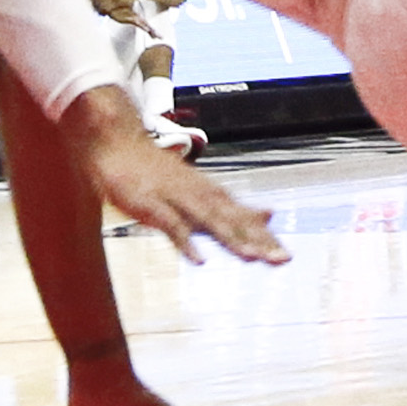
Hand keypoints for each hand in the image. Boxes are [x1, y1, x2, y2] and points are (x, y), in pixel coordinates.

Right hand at [85, 115, 291, 266]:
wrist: (121, 145)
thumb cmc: (162, 174)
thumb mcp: (202, 191)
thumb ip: (233, 208)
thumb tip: (270, 215)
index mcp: (213, 195)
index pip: (244, 219)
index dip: (265, 238)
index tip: (285, 258)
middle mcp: (201, 195)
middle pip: (234, 221)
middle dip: (258, 240)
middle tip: (281, 259)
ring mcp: (177, 198)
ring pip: (209, 220)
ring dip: (231, 239)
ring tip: (251, 258)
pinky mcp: (152, 205)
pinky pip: (172, 225)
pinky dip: (186, 242)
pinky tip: (199, 260)